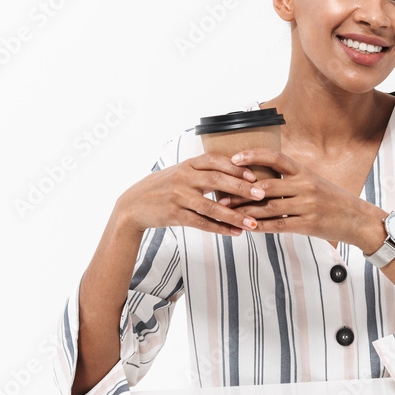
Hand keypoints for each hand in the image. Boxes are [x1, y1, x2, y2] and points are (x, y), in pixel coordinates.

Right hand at [114, 153, 265, 236]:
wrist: (132, 205)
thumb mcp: (179, 174)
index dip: (235, 167)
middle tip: (261, 195)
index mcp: (187, 165)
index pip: (215, 161)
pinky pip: (201, 223)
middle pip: (217, 181)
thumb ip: (202, 173)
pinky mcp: (174, 215)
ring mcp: (178, 197)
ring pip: (212, 207)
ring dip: (234, 216)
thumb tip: (233, 172)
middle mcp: (183, 178)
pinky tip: (234, 233)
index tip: (254, 176)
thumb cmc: (161, 188)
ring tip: (252, 223)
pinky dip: (220, 229)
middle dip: (242, 189)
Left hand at [229, 149, 386, 249]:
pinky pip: (280, 225)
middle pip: (266, 186)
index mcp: (304, 171)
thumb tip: (261, 180)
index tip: (234, 158)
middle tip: (222, 194)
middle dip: (241, 191)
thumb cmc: (333, 200)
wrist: (358, 219)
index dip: (253, 156)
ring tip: (229, 213)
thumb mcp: (314, 182)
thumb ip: (290, 179)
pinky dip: (261, 227)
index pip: (276, 157)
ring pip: (269, 207)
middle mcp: (305, 185)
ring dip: (246, 211)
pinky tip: (248, 228)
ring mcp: (307, 205)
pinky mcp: (309, 224)